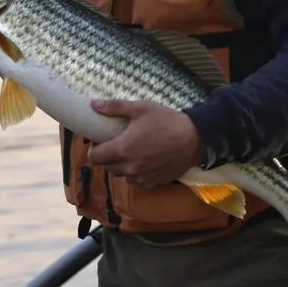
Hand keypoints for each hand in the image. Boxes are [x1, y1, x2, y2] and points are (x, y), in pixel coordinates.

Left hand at [86, 100, 202, 187]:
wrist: (194, 139)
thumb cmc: (166, 121)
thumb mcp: (140, 108)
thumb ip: (114, 107)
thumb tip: (93, 104)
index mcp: (121, 149)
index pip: (94, 157)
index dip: (93, 149)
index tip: (99, 141)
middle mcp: (129, 167)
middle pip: (107, 167)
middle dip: (107, 157)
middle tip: (115, 144)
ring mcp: (141, 177)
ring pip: (122, 175)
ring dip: (121, 166)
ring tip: (130, 152)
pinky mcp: (153, 182)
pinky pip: (137, 181)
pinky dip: (136, 173)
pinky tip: (144, 161)